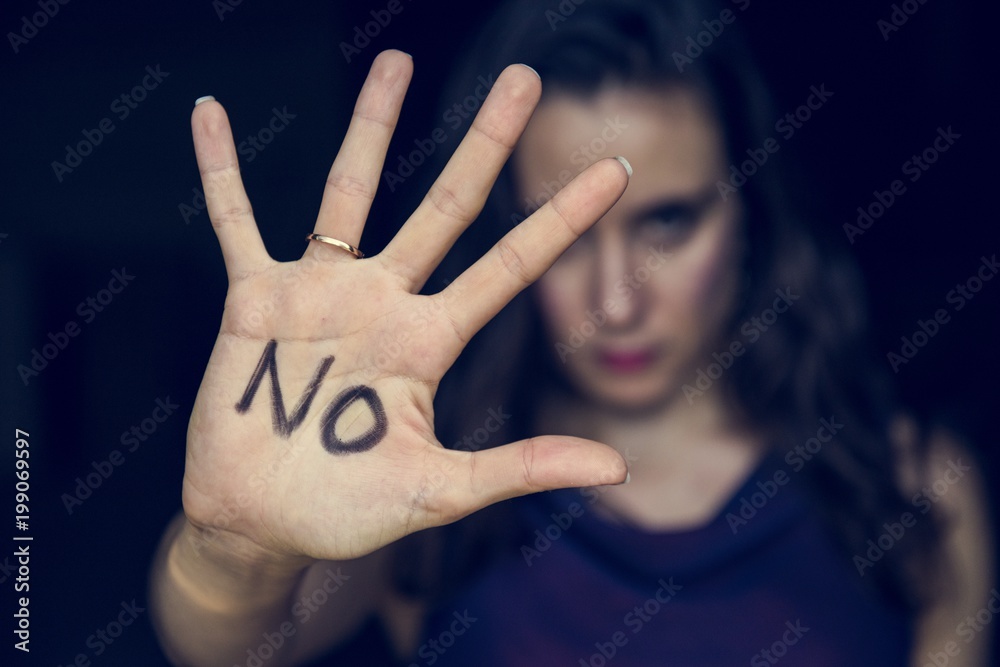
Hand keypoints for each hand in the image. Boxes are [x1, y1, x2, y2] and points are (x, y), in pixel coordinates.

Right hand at [182, 50, 629, 564]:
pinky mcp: (255, 300)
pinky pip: (234, 223)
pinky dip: (221, 172)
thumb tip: (617, 470)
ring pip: (349, 192)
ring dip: (370, 126)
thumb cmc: (347, 511)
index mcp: (429, 341)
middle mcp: (383, 302)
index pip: (509, 265)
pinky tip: (211, 116)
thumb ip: (520, 468)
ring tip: (396, 62)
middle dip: (486, 143)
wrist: (260, 522)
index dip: (562, 218)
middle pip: (445, 205)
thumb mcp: (440, 489)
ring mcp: (320, 293)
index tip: (616, 171)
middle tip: (524, 77)